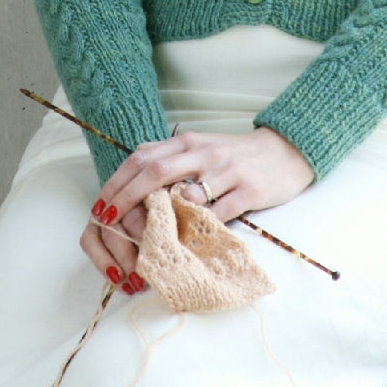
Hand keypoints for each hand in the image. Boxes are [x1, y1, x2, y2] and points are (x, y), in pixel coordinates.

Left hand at [79, 127, 313, 286]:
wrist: (286, 151)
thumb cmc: (236, 154)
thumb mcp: (201, 148)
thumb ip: (171, 157)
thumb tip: (135, 171)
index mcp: (188, 142)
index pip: (143, 158)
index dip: (118, 181)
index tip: (100, 205)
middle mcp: (203, 153)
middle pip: (155, 172)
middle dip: (126, 197)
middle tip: (108, 220)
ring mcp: (226, 172)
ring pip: (185, 193)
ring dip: (161, 219)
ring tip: (142, 240)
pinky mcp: (248, 191)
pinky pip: (219, 213)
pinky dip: (198, 229)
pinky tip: (184, 244)